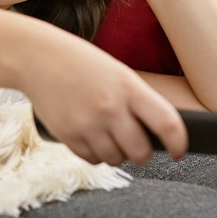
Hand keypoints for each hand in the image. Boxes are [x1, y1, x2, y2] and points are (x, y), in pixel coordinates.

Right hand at [24, 36, 186, 164]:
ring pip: (115, 159)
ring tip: (109, 136)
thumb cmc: (82, 64)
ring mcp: (88, 124)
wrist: (38, 58)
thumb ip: (137, 102)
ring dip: (117, 154)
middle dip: (143, 155)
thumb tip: (157, 135)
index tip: (179, 151)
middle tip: (139, 149)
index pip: (167, 124)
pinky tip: (92, 137)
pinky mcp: (68, 135)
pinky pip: (92, 159)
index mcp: (129, 88)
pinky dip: (96, 155)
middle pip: (141, 151)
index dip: (179, 143)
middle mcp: (110, 108)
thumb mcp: (118, 74)